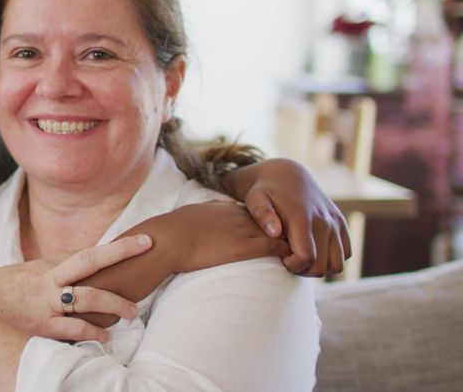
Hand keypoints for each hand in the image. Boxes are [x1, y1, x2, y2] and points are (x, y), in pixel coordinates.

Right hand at [0, 236, 150, 341]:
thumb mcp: (22, 276)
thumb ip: (48, 272)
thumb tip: (70, 267)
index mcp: (45, 267)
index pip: (86, 253)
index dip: (116, 247)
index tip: (142, 241)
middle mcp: (47, 281)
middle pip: (90, 261)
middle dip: (121, 253)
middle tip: (148, 248)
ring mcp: (44, 304)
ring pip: (87, 298)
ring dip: (114, 305)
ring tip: (133, 313)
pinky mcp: (40, 328)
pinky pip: (73, 331)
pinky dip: (92, 333)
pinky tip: (104, 337)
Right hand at [133, 200, 291, 273]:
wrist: (169, 240)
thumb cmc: (175, 229)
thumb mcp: (196, 210)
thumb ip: (213, 208)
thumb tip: (223, 206)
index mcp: (228, 208)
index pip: (259, 213)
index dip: (268, 225)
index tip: (274, 236)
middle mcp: (240, 216)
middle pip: (275, 221)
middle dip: (286, 232)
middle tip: (296, 246)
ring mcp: (244, 230)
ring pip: (280, 232)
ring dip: (291, 244)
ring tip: (300, 256)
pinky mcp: (244, 247)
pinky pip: (276, 248)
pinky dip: (287, 254)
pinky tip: (291, 263)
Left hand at [234, 158, 351, 275]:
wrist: (287, 175)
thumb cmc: (265, 192)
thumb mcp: (256, 199)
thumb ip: (262, 214)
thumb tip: (275, 232)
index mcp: (302, 217)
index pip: (306, 257)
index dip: (293, 266)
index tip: (280, 259)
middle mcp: (324, 220)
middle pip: (322, 266)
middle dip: (303, 270)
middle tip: (288, 261)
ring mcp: (336, 222)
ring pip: (337, 265)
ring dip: (320, 268)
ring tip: (300, 259)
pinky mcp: (342, 224)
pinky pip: (346, 254)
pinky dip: (332, 260)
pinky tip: (313, 252)